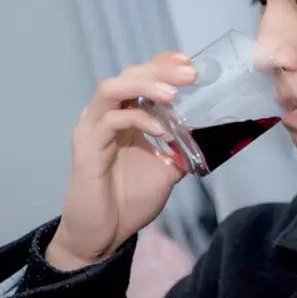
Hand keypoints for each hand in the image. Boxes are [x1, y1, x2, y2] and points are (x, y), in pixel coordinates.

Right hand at [46, 52, 196, 271]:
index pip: (139, 77)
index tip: (189, 62)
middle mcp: (105, 115)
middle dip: (159, 71)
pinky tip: (161, 130)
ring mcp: (92, 128)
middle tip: (189, 74)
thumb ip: (181, 149)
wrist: (103, 235)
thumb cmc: (128, 201)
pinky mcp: (86, 147)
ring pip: (112, 89)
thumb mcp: (166, 171)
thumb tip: (210, 136)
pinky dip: (138, 120)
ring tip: (172, 94)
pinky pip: (110, 121)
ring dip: (144, 86)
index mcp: (123, 116)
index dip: (161, 64)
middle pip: (128, 75)